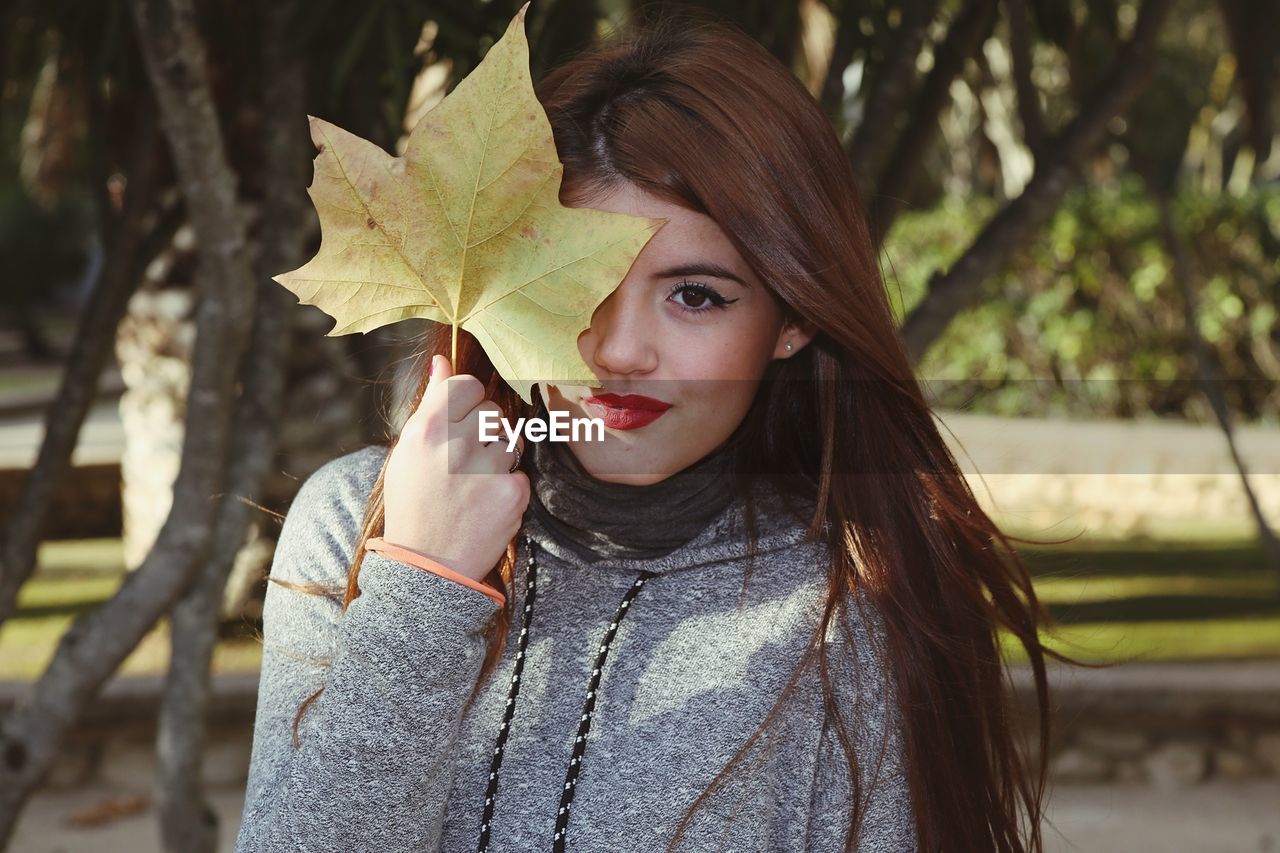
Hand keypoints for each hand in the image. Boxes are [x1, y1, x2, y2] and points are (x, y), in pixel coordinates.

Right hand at [382, 354, 528, 580]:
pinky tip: (485, 502)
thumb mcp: (408, 451)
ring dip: (496, 458)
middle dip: (483, 431)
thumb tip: (442, 361)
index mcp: (426, 431)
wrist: (428, 565)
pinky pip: (520, 471)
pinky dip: (507, 485)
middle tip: (463, 462)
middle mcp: (456, 446)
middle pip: (492, 411)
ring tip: (472, 484)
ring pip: (509, 440)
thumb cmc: (415, 501)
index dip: (467, 402)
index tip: (461, 422)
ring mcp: (487, 470)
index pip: (466, 385)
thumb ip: (431, 403)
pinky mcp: (513, 494)